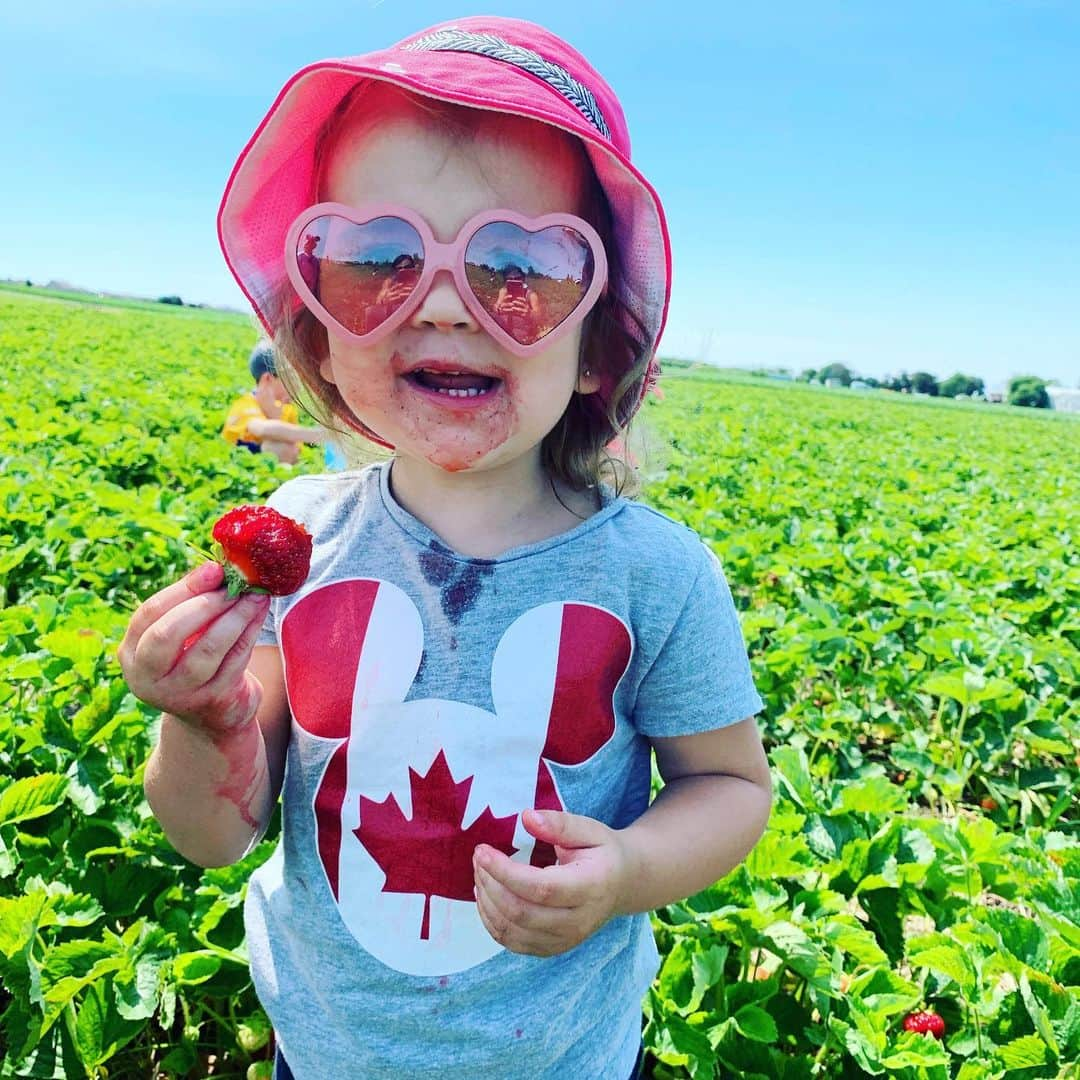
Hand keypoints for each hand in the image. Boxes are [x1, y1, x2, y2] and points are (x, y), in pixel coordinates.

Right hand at [117, 562, 269, 733]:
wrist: (213, 712)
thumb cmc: (194, 657)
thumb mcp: (181, 634)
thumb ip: (190, 603)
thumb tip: (218, 568)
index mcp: (132, 653)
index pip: (149, 614)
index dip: (183, 589)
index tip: (214, 569)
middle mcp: (147, 678)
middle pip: (168, 634)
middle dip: (204, 604)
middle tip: (233, 585)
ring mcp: (180, 694)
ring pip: (207, 650)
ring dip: (234, 617)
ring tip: (254, 596)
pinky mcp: (213, 701)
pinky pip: (235, 660)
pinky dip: (249, 633)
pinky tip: (259, 614)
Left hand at [472, 809, 631, 956]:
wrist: (623, 884)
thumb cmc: (603, 852)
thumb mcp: (589, 830)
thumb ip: (559, 824)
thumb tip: (526, 818)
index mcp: (591, 887)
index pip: (540, 888)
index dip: (505, 872)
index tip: (483, 851)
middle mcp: (579, 921)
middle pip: (522, 913)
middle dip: (491, 884)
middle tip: (478, 857)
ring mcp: (565, 940)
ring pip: (513, 931)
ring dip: (487, 902)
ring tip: (480, 873)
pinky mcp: (552, 948)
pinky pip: (513, 943)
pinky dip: (492, 921)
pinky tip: (487, 896)